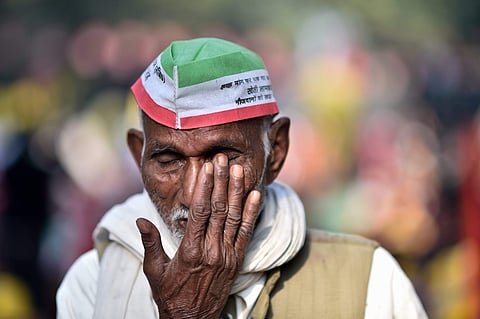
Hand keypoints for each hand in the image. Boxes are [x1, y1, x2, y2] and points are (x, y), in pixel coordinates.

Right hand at [136, 154, 261, 318]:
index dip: (206, 188)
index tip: (207, 168)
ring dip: (237, 191)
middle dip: (221, 181)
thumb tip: (140, 220)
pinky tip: (256, 195)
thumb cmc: (170, 294)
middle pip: (220, 209)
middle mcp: (211, 250)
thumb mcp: (154, 270)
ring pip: (235, 217)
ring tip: (239, 169)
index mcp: (190, 250)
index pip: (201, 212)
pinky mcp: (237, 260)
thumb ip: (150, 243)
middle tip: (223, 159)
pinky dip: (252, 213)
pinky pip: (247, 233)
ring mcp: (227, 255)